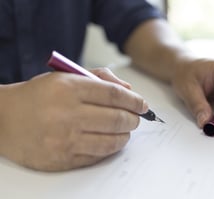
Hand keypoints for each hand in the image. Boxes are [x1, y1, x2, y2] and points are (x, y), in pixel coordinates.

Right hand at [0, 68, 147, 170]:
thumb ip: (100, 78)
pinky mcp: (62, 159)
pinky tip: (111, 141)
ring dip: (125, 135)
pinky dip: (110, 148)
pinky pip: (97, 156)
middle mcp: (67, 114)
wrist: (5, 120)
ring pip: (111, 140)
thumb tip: (129, 91)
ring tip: (126, 130)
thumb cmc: (39, 96)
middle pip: (117, 118)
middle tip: (136, 118)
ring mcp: (64, 139)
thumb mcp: (66, 77)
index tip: (143, 105)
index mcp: (68, 88)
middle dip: (133, 119)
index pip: (114, 95)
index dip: (134, 101)